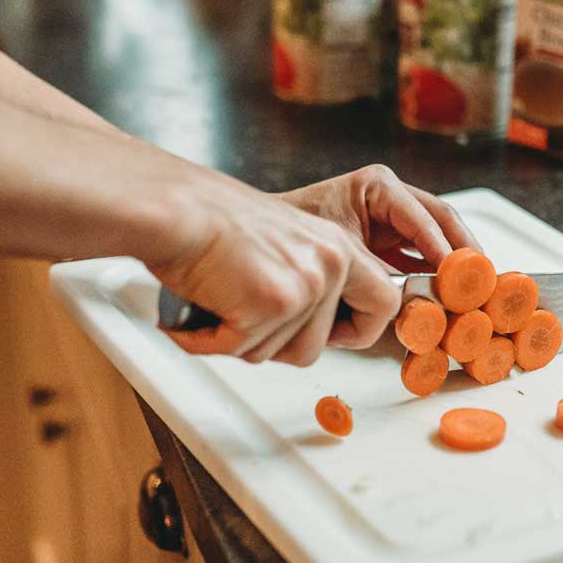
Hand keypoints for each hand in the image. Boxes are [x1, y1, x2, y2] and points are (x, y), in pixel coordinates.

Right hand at [145, 168, 399, 365]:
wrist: (178, 210)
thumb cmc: (212, 225)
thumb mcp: (286, 244)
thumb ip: (312, 279)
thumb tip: (317, 327)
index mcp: (338, 245)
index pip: (384, 300)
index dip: (360, 328)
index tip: (336, 336)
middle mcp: (331, 261)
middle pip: (334, 340)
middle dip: (296, 345)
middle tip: (258, 326)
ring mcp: (308, 282)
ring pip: (291, 353)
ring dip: (250, 341)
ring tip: (223, 302)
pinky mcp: (277, 302)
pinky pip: (249, 350)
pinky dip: (216, 340)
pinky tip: (203, 309)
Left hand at [278, 164, 479, 273]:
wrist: (262, 244)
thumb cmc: (291, 237)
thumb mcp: (338, 254)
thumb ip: (377, 276)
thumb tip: (411, 304)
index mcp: (378, 187)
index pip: (425, 216)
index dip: (446, 248)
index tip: (459, 276)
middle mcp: (390, 196)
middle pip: (442, 220)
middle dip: (464, 252)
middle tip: (480, 282)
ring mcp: (391, 216)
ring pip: (437, 236)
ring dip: (454, 262)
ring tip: (472, 289)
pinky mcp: (387, 239)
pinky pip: (420, 255)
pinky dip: (434, 273)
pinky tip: (446, 293)